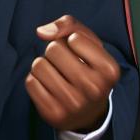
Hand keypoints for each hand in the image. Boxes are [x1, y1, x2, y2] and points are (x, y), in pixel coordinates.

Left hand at [26, 15, 120, 132]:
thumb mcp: (89, 42)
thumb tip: (41, 32)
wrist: (88, 112)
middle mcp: (94, 89)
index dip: (72, 41)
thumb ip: (69, 25)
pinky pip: (30, 82)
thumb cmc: (88, 68)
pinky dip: (36, 80)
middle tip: (66, 65)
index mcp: (109, 69)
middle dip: (55, 51)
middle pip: (53, 49)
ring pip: (39, 65)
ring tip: (57, 75)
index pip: (74, 38)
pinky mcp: (53, 114)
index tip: (81, 54)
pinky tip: (49, 88)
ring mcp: (73, 104)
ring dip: (44, 65)